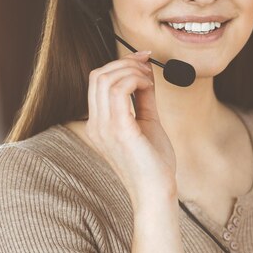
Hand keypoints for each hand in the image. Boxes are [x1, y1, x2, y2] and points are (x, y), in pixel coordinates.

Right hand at [85, 50, 177, 207]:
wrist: (156, 191)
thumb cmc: (153, 164)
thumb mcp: (147, 123)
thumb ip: (143, 98)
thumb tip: (145, 73)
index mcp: (98, 125)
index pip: (97, 82)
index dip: (119, 64)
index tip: (142, 60)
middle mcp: (96, 125)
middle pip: (98, 75)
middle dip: (125, 63)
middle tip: (147, 66)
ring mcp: (104, 128)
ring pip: (106, 78)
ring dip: (132, 70)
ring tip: (149, 79)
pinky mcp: (119, 130)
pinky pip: (120, 90)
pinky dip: (136, 79)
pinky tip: (148, 86)